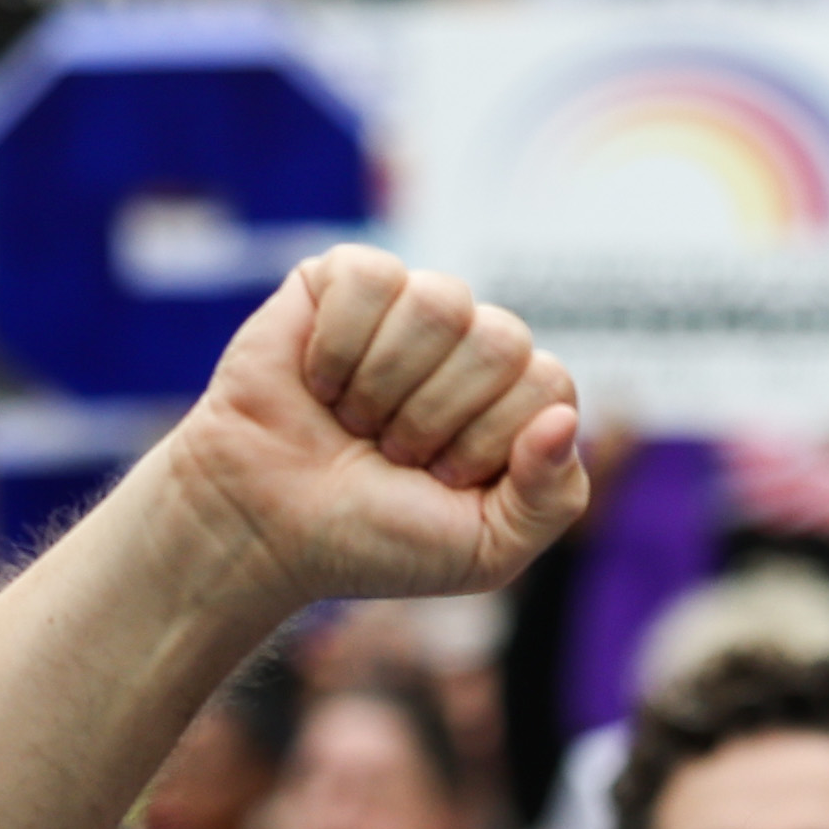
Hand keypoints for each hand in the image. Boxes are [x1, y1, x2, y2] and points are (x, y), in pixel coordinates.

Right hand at [156, 248, 588, 618]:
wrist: (264, 527)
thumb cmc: (373, 539)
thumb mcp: (485, 551)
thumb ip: (550, 500)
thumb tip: (563, 419)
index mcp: (516, 401)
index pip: (547, 385)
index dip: (487, 440)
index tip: (437, 479)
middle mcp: (472, 345)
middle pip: (501, 340)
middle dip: (435, 416)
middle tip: (390, 452)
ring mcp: (410, 307)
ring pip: (441, 302)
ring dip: (385, 384)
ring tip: (354, 419)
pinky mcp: (344, 280)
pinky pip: (373, 277)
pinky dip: (338, 345)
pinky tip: (318, 381)